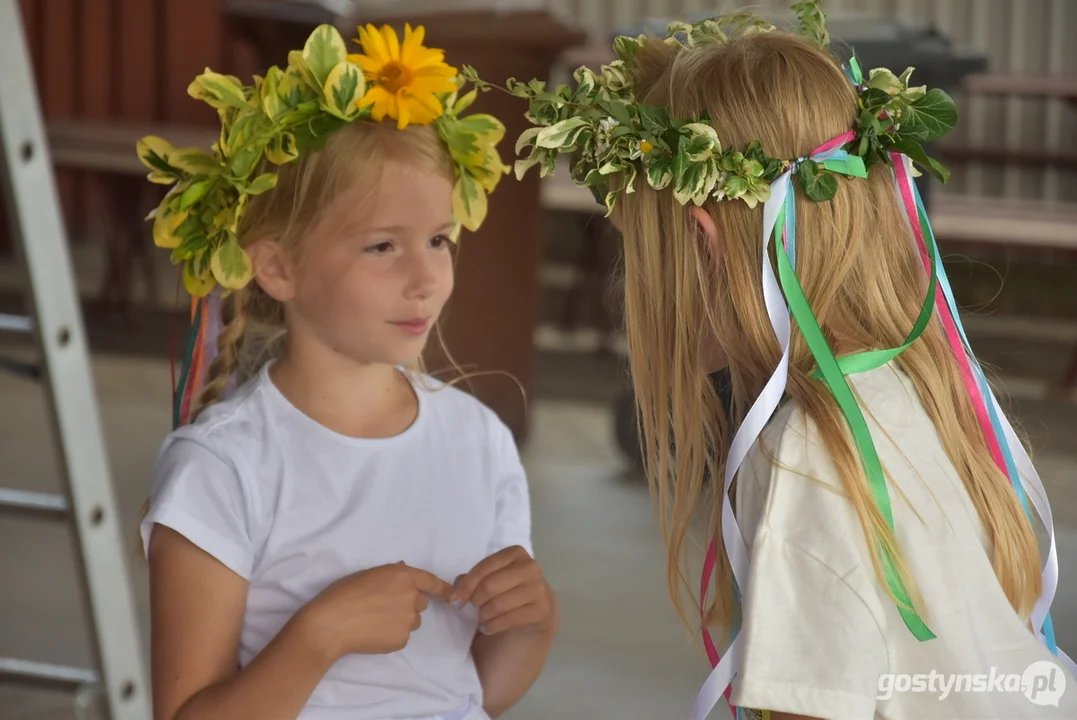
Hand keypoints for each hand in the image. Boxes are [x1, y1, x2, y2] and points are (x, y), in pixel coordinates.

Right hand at [304, 562, 453, 658]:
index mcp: (403, 576)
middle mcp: (411, 596)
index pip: (431, 581)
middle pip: (420, 602)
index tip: (453, 595)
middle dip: (408, 604)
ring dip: (401, 620)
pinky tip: (373, 632)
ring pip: (412, 620)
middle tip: (384, 606)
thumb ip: (392, 575)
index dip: (443, 589)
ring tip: (376, 620)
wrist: (331, 623)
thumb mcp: (370, 574)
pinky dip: (392, 635)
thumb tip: (404, 574)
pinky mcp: (402, 639)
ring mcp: (408, 619)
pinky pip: (403, 635)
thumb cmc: (344, 593)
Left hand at [452, 546, 554, 636]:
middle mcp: (530, 567)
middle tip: (474, 608)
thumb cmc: (509, 590)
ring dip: (484, 615)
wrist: (538, 611)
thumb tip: (455, 585)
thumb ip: (473, 579)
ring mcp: (538, 588)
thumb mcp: (492, 579)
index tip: (456, 601)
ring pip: (497, 604)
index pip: (484, 568)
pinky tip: (488, 628)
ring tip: (482, 618)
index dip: (466, 586)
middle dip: (475, 601)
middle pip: (489, 586)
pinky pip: (508, 620)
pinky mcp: (541, 610)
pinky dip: (492, 626)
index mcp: (516, 553)